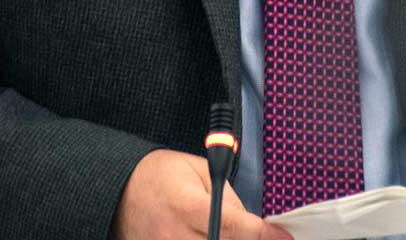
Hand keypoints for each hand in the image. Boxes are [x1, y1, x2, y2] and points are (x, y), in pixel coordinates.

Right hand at [111, 148, 293, 239]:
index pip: (235, 228)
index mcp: (188, 207)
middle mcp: (176, 238)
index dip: (265, 236)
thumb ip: (228, 199)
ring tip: (236, 233)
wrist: (120, 194)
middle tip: (268, 237)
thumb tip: (255, 228)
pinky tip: (219, 237)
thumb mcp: (199, 171)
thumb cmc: (162, 177)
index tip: (285, 236)